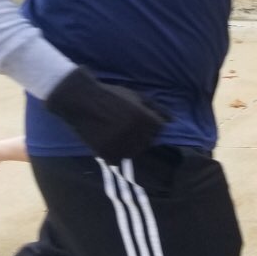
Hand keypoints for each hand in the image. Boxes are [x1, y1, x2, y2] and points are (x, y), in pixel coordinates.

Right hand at [43, 68, 169, 161]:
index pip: (159, 129)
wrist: (83, 100)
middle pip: (148, 141)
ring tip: (119, 134)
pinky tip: (109, 141)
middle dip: (141, 135)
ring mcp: (119, 143)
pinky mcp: (105, 152)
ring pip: (134, 152)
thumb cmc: (112, 96)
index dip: (151, 125)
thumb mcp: (137, 97)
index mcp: (143, 117)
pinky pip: (117, 159)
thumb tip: (173, 120)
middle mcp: (134, 132)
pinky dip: (115, 153)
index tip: (140, 120)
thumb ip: (157, 108)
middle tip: (127, 126)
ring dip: (129, 145)